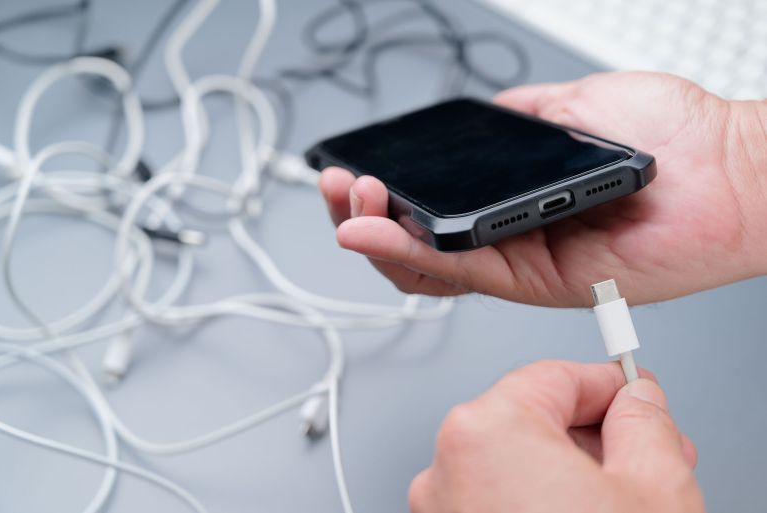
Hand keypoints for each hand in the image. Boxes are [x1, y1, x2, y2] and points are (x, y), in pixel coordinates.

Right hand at [319, 72, 766, 305]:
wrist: (727, 164)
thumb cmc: (668, 136)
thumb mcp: (573, 106)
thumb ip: (517, 119)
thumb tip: (475, 122)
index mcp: (511, 200)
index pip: (429, 208)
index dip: (383, 195)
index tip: (354, 168)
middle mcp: (509, 237)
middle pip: (416, 244)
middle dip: (363, 216)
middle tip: (338, 188)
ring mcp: (520, 263)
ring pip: (427, 268)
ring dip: (375, 238)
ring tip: (347, 206)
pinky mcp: (536, 282)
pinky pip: (461, 273)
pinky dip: (410, 254)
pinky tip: (374, 233)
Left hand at [408, 360, 703, 512]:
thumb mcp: (652, 489)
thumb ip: (644, 425)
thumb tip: (638, 402)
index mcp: (485, 433)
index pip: (555, 375)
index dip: (608, 383)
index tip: (635, 392)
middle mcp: (447, 466)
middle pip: (531, 418)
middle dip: (593, 432)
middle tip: (642, 449)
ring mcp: (441, 507)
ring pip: (514, 461)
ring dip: (567, 468)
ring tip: (618, 495)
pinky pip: (495, 495)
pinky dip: (536, 496)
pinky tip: (579, 510)